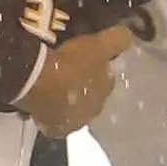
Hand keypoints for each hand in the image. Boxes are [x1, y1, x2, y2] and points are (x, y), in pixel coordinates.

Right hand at [16, 24, 131, 137]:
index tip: (89, 60)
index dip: (99, 71)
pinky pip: (54, 121)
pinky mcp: (53, 129)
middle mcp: (92, 113)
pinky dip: (52, 113)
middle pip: (90, 98)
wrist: (38, 81)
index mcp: (104, 93)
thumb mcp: (98, 44)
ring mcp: (72, 124)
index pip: (107, 81)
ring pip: (72, 110)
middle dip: (84, 88)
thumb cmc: (72, 63)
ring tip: (55, 85)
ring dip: (67, 101)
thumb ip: (117, 40)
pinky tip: (45, 101)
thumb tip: (128, 37)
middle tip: (70, 71)